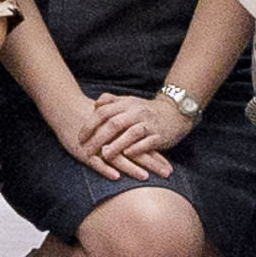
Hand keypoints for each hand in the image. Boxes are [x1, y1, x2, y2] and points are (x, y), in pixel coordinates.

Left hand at [60, 88, 186, 175]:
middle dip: (99, 138)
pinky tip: (127, 155)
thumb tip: (95, 104)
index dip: (90, 124)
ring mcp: (149, 124)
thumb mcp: (129, 102)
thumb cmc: (147, 110)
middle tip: (86, 150)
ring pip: (131, 133)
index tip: (80, 137)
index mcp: (127, 104)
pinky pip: (148, 142)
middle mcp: (137, 112)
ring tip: (104, 155)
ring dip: (117, 145)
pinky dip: (137, 148)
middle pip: (114, 123)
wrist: (175, 113)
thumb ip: (112, 101)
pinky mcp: (160, 135)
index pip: (103, 112)